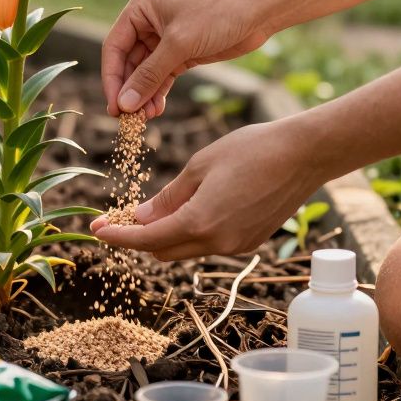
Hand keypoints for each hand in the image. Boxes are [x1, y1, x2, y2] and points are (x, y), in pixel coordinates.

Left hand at [91, 121, 324, 259]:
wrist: (304, 154)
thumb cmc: (251, 149)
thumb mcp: (200, 165)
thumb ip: (168, 197)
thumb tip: (142, 219)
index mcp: (200, 222)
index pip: (147, 239)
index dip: (119, 236)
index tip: (96, 231)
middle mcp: (218, 243)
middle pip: (165, 251)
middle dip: (138, 238)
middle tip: (117, 219)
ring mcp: (237, 246)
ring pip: (187, 248)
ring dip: (165, 235)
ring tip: (150, 211)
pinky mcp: (250, 242)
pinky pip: (210, 243)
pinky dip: (191, 232)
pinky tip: (188, 210)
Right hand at [103, 0, 271, 116]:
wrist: (260, 10)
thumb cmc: (218, 13)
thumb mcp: (180, 44)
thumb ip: (150, 75)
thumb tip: (125, 104)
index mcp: (141, 7)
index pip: (115, 46)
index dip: (112, 78)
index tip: (114, 106)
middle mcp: (149, 21)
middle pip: (128, 61)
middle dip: (129, 89)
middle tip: (127, 118)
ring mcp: (166, 37)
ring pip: (146, 72)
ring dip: (143, 94)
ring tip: (144, 118)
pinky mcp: (183, 51)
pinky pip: (163, 75)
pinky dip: (158, 92)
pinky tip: (156, 109)